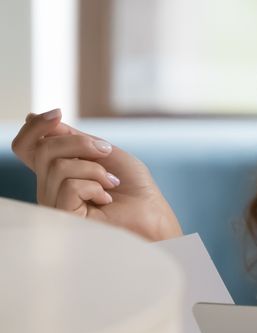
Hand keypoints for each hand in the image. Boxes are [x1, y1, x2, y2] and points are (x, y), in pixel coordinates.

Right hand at [10, 109, 181, 240]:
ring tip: (111, 183)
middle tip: (105, 152)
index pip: (26, 146)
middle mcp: (49, 187)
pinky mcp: (64, 217)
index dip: (34, 127)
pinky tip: (106, 199)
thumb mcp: (106, 154)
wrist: (154, 216)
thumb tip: (36, 117)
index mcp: (56, 171)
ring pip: (57, 166)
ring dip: (94, 168)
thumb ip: (73, 138)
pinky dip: (94, 186)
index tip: (57, 114)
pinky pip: (69, 186)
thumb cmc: (135, 189)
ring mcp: (54, 203)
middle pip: (42, 149)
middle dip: (78, 143)